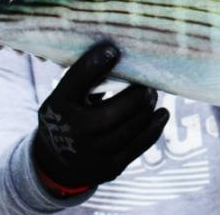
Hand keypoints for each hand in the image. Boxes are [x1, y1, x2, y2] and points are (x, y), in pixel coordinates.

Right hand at [32, 43, 168, 194]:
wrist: (57, 163)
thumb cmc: (69, 116)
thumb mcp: (65, 96)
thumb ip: (84, 79)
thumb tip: (117, 50)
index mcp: (58, 107)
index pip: (75, 83)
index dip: (94, 64)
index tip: (113, 50)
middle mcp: (72, 133)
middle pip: (110, 113)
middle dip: (136, 96)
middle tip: (147, 84)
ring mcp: (91, 155)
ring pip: (129, 130)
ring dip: (146, 109)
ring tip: (152, 95)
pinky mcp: (110, 168)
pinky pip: (138, 146)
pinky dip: (153, 128)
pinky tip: (161, 114)